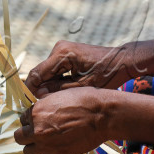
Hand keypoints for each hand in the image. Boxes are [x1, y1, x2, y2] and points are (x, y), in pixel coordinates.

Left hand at [14, 88, 112, 153]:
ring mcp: (46, 145)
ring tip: (44, 142)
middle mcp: (37, 129)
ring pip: (27, 151)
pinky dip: (46, 153)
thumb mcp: (58, 96)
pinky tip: (54, 146)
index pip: (22, 119)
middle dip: (26, 134)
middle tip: (37, 132)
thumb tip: (37, 110)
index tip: (38, 120)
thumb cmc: (83, 101)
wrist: (102, 116)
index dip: (30, 120)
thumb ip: (43, 106)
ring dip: (33, 146)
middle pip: (19, 137)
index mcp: (35, 112)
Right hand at [25, 40, 139, 97]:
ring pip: (47, 72)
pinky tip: (64, 90)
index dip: (31, 90)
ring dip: (49, 85)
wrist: (124, 61)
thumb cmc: (108, 74)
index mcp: (62, 54)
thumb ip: (58, 90)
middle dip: (41, 88)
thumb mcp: (83, 87)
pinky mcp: (66, 53)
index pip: (37, 73)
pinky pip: (54, 69)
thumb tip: (38, 95)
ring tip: (57, 99)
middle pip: (41, 72)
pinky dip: (56, 80)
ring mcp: (61, 49)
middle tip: (45, 105)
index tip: (29, 104)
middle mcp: (58, 48)